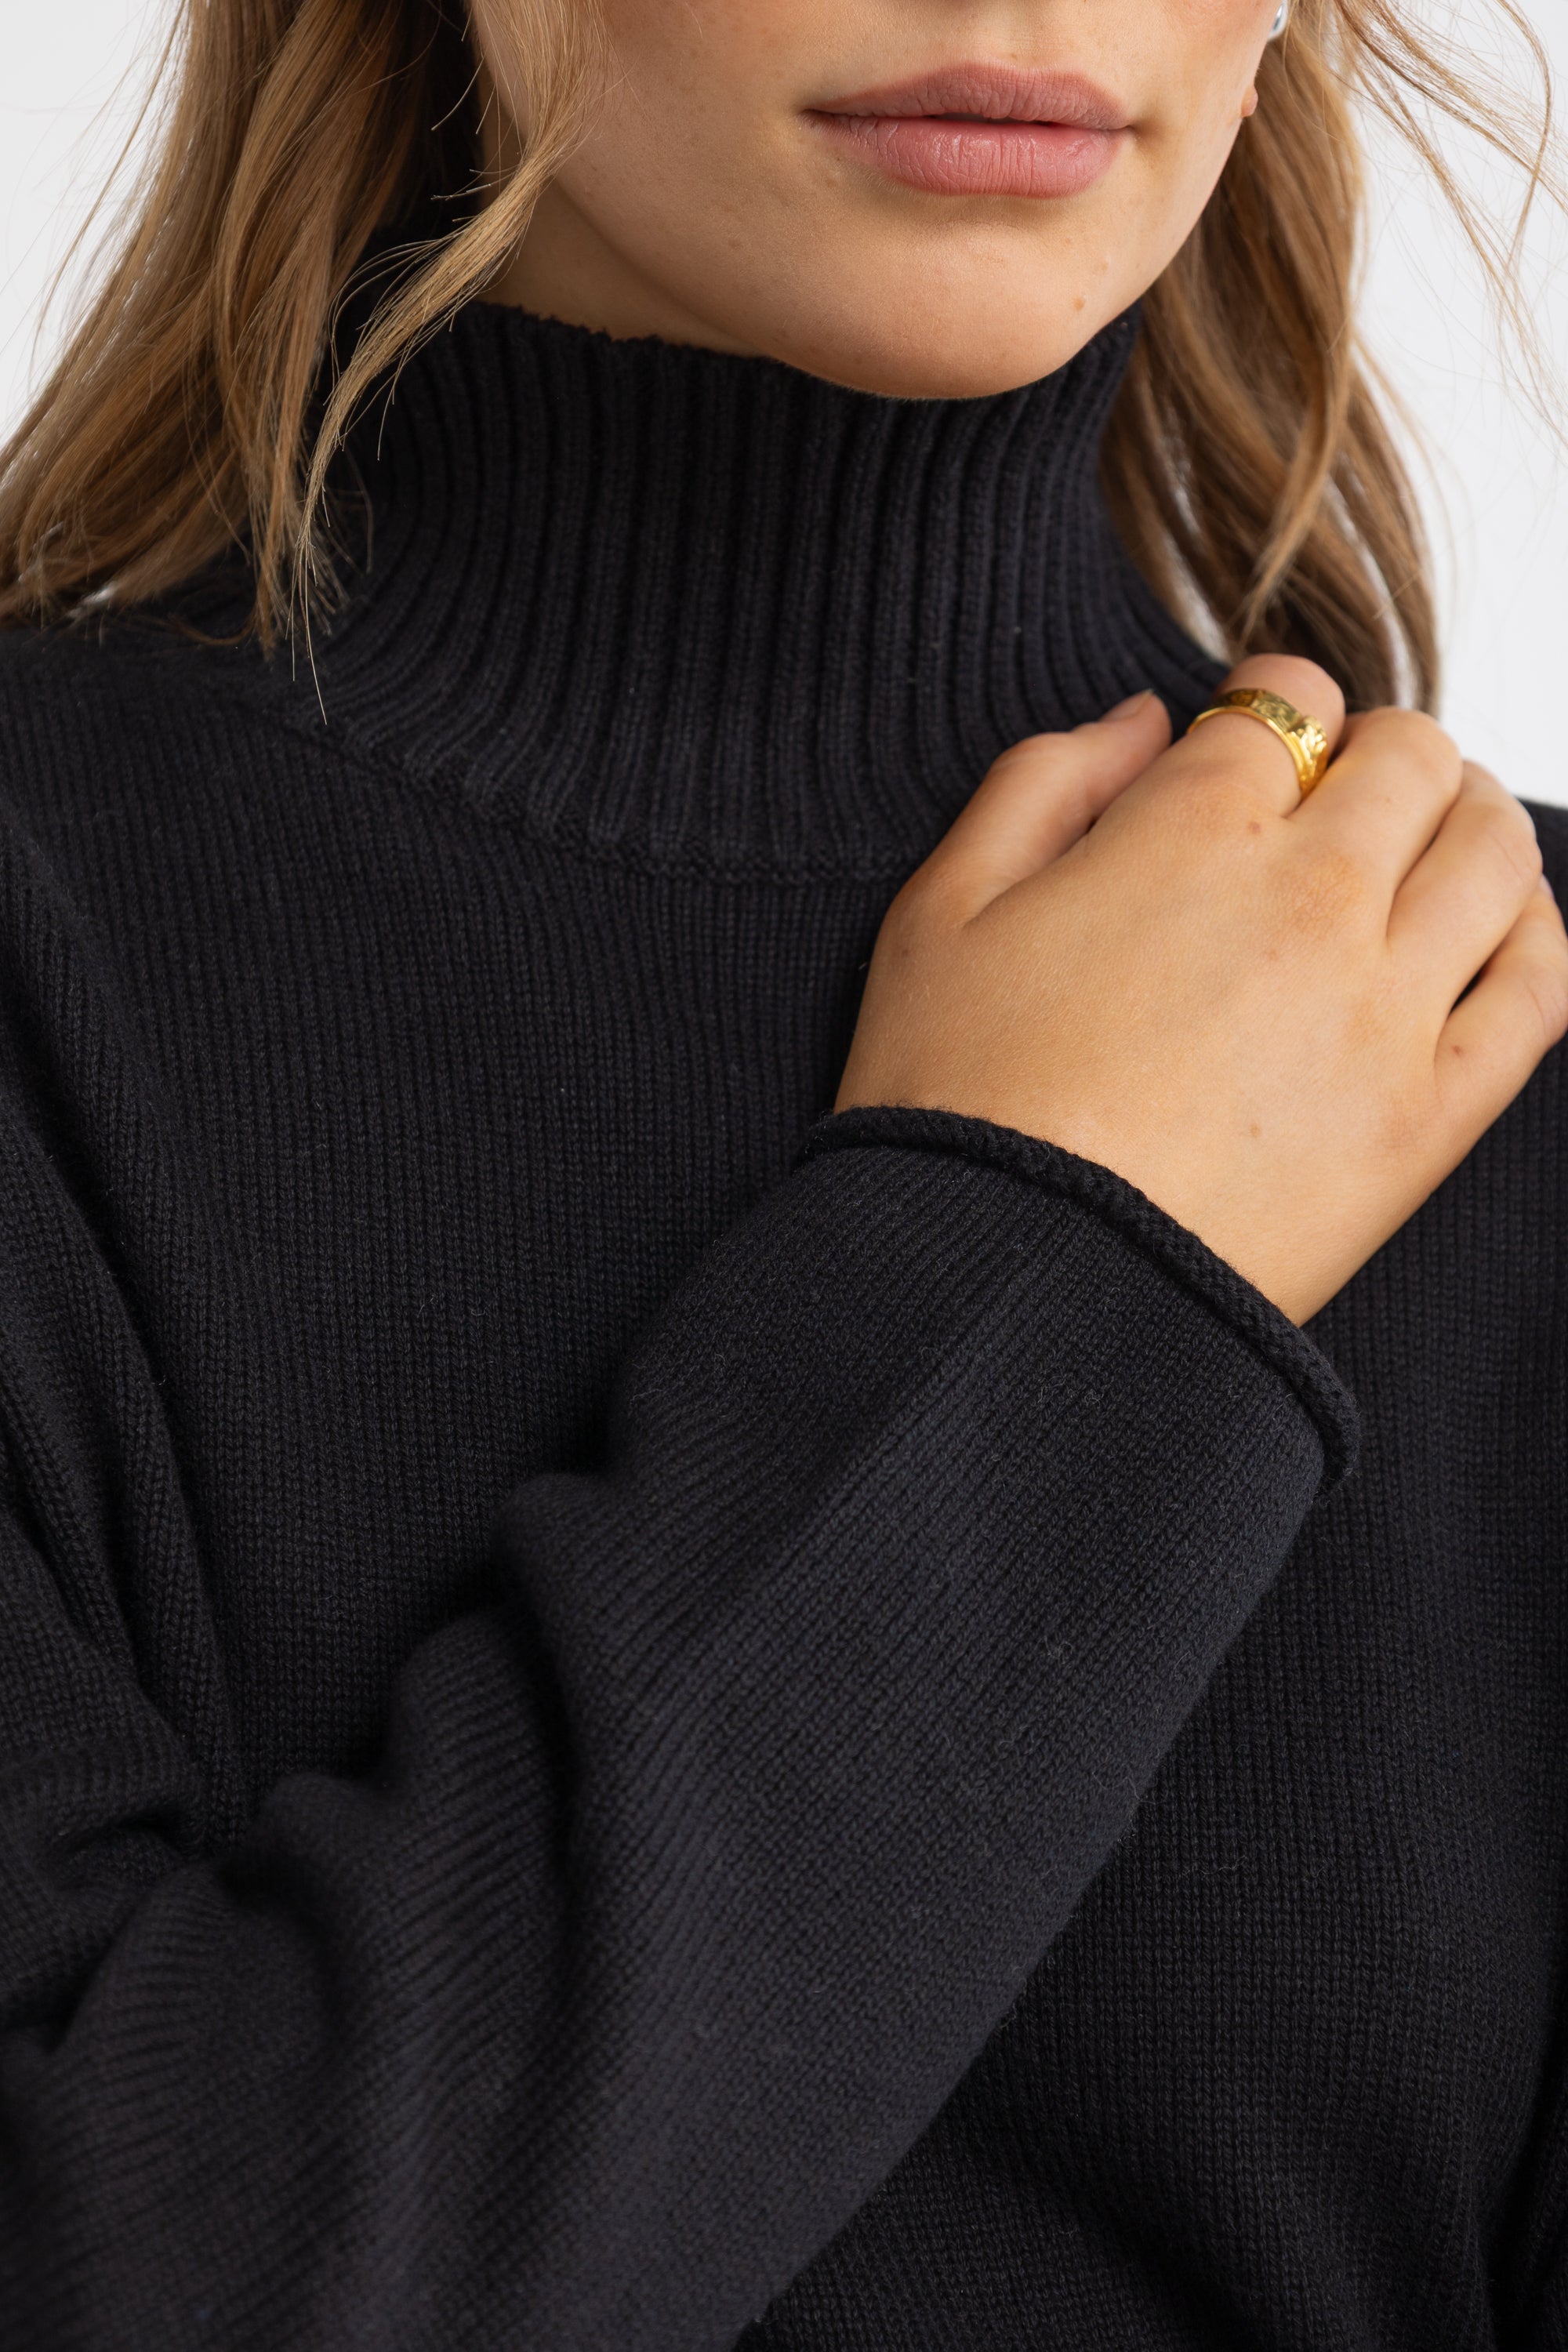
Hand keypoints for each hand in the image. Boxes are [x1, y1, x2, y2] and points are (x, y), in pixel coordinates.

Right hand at [835, 656, 1567, 1322]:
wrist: (1003, 1288)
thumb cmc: (953, 1106)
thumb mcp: (938, 910)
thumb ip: (1041, 783)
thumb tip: (1141, 721)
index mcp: (1191, 828)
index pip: (1288, 701)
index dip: (1272, 702)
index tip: (1257, 737)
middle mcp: (1311, 898)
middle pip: (1412, 759)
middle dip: (1376, 752)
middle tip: (1339, 789)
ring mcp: (1385, 1009)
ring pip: (1496, 854)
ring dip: (1471, 819)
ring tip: (1432, 841)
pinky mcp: (1427, 1117)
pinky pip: (1537, 990)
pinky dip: (1536, 937)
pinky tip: (1498, 934)